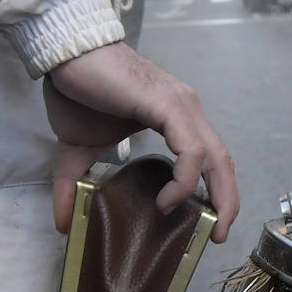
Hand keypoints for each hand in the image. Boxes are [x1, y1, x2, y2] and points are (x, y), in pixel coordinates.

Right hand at [43, 42, 238, 243]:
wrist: (67, 55)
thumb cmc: (79, 91)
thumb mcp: (78, 149)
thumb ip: (74, 184)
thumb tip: (63, 223)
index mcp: (175, 119)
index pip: (209, 159)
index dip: (215, 192)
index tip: (207, 224)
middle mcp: (186, 111)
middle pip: (222, 162)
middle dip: (228, 201)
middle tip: (217, 235)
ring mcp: (181, 107)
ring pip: (216, 157)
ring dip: (218, 195)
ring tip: (200, 225)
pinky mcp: (168, 105)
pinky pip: (191, 149)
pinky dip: (186, 179)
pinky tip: (167, 200)